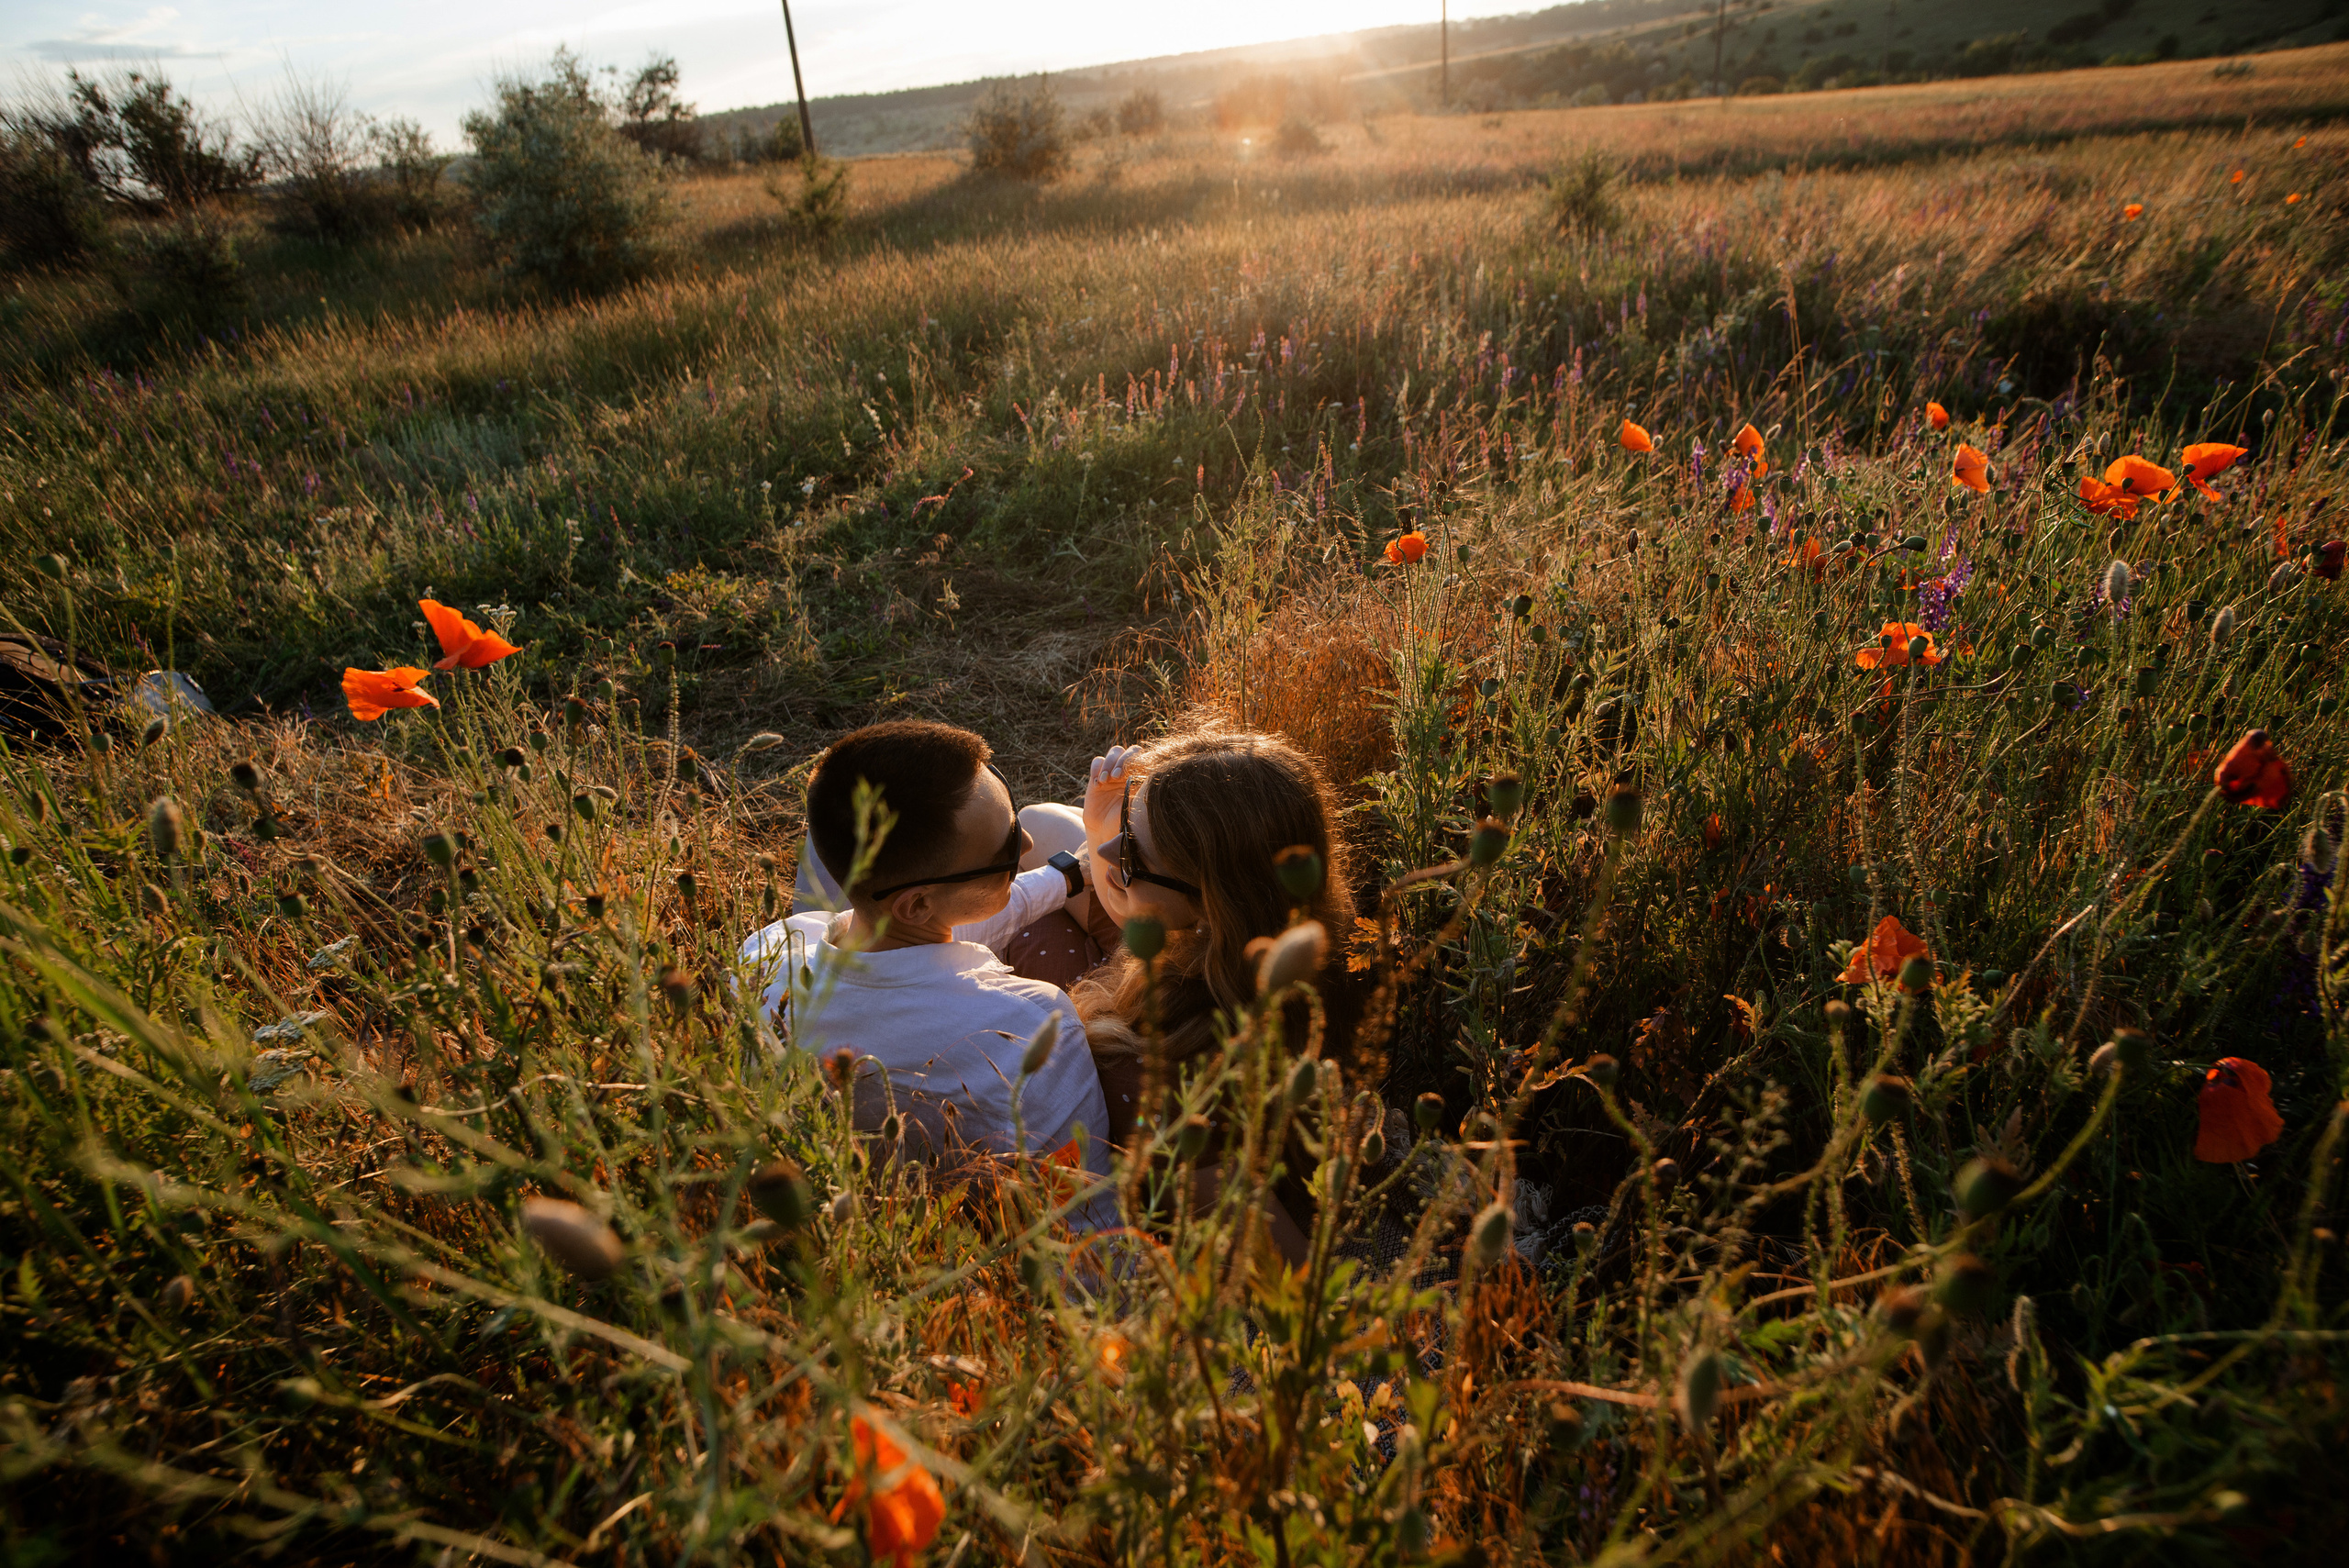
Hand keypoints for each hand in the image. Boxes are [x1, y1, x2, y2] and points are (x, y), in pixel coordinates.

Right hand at [1082, 744, 1136, 863]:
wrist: (1105, 831)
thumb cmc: (1125, 822)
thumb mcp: (1136, 809)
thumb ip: (1142, 794)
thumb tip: (1149, 781)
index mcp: (1143, 776)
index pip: (1145, 758)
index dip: (1137, 763)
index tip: (1130, 778)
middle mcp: (1130, 771)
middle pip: (1131, 750)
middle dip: (1123, 761)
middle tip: (1117, 777)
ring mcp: (1114, 771)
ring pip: (1115, 751)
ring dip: (1110, 762)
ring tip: (1106, 780)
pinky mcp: (1098, 775)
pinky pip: (1097, 761)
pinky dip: (1097, 768)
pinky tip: (1097, 784)